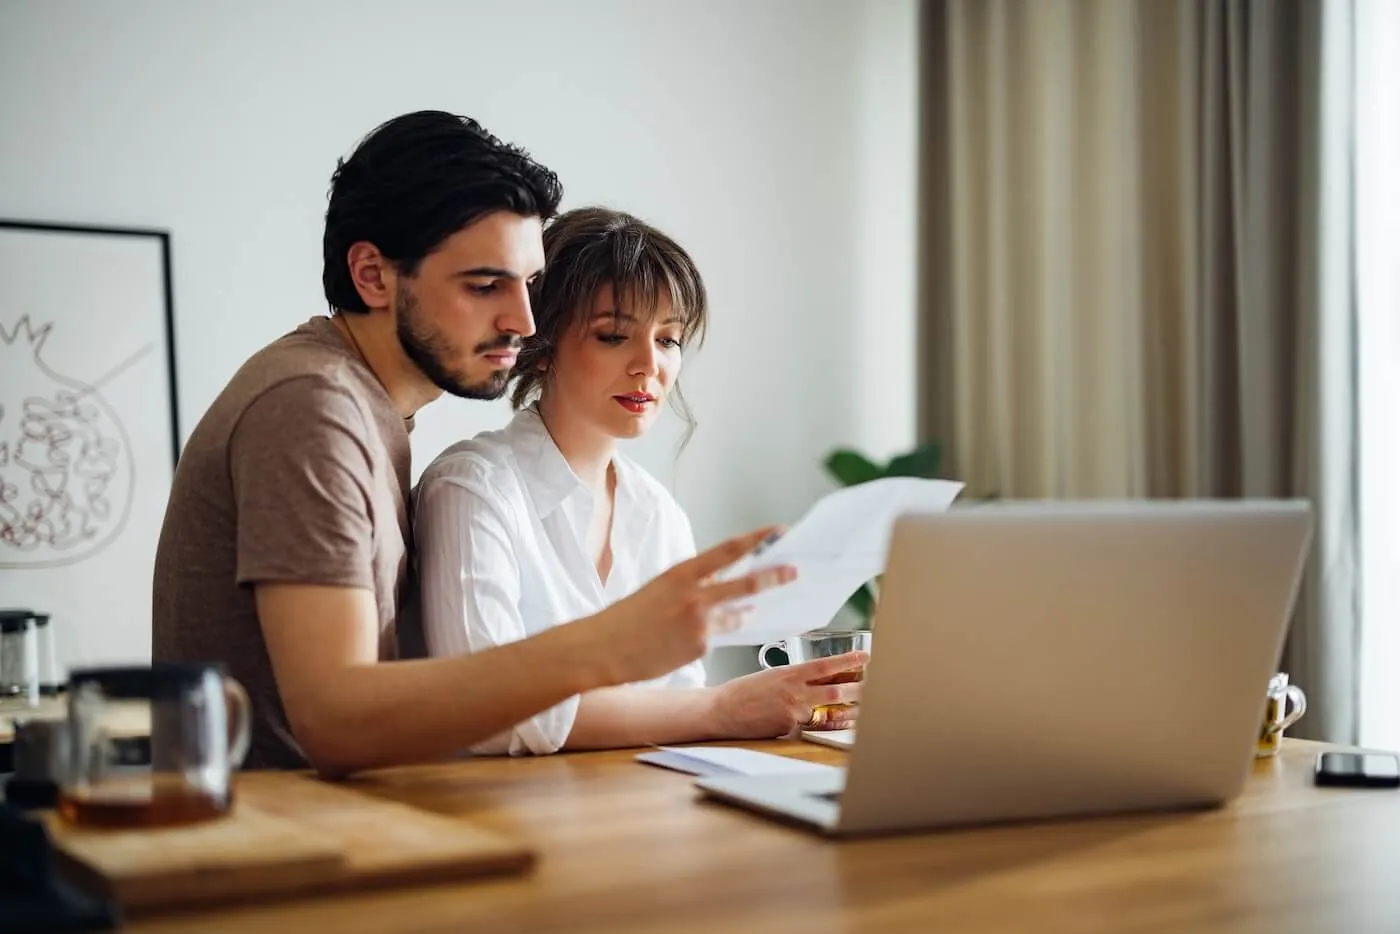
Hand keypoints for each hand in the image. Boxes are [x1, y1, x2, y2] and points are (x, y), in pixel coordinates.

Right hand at [586, 526, 796, 686]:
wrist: (602, 649)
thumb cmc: (626, 618)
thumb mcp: (659, 588)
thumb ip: (691, 584)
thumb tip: (721, 583)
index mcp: (681, 573)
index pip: (729, 550)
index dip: (758, 539)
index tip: (779, 531)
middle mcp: (694, 595)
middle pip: (746, 583)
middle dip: (773, 576)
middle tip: (793, 571)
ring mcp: (699, 623)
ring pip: (734, 615)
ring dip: (742, 613)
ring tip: (743, 612)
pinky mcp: (700, 648)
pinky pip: (714, 639)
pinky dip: (706, 638)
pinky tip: (683, 641)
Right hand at [709, 651, 868, 738]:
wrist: (721, 710)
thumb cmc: (744, 691)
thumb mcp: (771, 676)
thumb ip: (795, 679)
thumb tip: (818, 682)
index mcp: (790, 673)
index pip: (825, 665)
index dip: (847, 661)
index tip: (865, 657)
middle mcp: (794, 691)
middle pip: (834, 691)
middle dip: (857, 690)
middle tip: (874, 688)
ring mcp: (792, 712)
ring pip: (825, 712)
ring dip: (844, 713)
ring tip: (860, 712)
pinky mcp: (788, 729)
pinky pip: (806, 727)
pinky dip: (809, 726)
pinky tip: (803, 724)